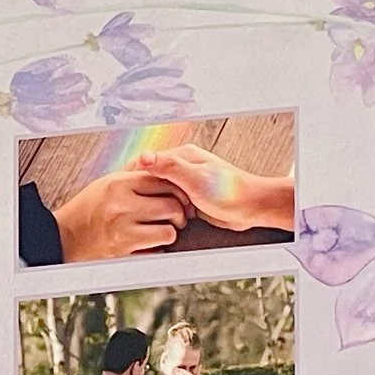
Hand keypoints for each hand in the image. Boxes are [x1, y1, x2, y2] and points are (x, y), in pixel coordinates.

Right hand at [50, 168, 195, 260]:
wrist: (64, 236)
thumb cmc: (89, 208)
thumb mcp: (109, 184)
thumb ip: (137, 179)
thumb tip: (167, 174)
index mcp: (119, 184)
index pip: (163, 181)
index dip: (177, 189)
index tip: (178, 196)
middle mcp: (121, 206)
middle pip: (171, 206)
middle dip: (178, 213)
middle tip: (175, 217)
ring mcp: (122, 230)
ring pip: (169, 231)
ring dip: (169, 232)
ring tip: (161, 230)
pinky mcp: (123, 252)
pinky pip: (157, 251)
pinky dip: (157, 249)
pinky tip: (148, 244)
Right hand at [133, 144, 293, 238]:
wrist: (252, 207)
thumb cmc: (229, 191)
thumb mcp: (195, 178)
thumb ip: (169, 167)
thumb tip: (143, 157)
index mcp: (182, 156)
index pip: (147, 161)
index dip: (132, 175)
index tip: (122, 190)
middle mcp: (183, 167)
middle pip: (151, 177)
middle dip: (142, 191)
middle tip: (132, 205)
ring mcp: (187, 183)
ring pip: (159, 192)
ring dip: (154, 203)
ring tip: (147, 213)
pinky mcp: (192, 199)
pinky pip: (170, 202)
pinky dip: (164, 210)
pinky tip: (161, 218)